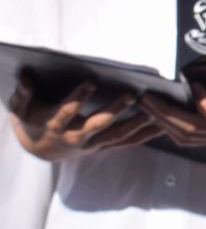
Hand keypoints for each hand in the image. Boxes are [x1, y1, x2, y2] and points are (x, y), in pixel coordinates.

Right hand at [9, 73, 156, 158]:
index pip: (67, 110)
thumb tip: (25, 78)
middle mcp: (76, 137)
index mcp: (56, 125)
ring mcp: (92, 144)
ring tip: (154, 111)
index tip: (91, 81)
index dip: (78, 97)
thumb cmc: (31, 122)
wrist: (40, 149)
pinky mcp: (103, 146)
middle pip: (98, 124)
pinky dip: (143, 135)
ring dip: (137, 124)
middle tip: (131, 95)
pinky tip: (160, 126)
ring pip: (118, 136)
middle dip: (115, 110)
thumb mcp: (21, 109)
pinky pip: (126, 142)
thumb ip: (22, 94)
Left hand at [139, 56, 205, 147]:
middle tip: (146, 99)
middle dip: (166, 115)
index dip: (203, 105)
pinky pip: (188, 139)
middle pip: (191, 131)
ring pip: (186, 137)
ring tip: (145, 107)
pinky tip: (157, 117)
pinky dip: (170, 129)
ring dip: (163, 122)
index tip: (196, 85)